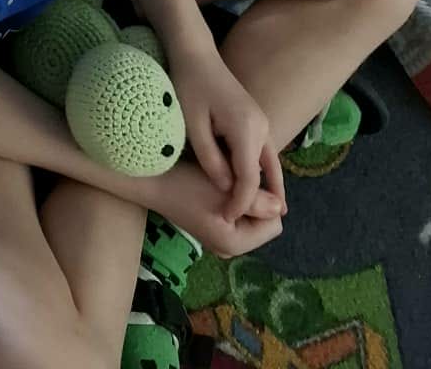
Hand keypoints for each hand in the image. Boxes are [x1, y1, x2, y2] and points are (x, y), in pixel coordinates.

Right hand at [152, 158, 284, 258]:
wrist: (150, 181)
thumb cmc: (186, 184)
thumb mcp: (224, 190)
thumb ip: (256, 201)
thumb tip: (281, 207)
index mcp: (234, 245)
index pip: (273, 224)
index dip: (263, 200)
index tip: (244, 183)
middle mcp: (228, 249)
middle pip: (262, 222)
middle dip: (253, 200)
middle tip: (233, 180)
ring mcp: (219, 240)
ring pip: (249, 216)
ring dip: (242, 198)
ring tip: (223, 182)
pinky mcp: (211, 228)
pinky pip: (236, 215)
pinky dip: (231, 200)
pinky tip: (216, 186)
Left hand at [171, 44, 283, 222]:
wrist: (195, 53)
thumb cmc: (189, 85)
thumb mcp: (192, 126)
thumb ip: (210, 160)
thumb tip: (227, 189)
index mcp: (246, 129)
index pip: (250, 179)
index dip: (240, 203)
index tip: (227, 221)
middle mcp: (261, 126)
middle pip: (268, 173)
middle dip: (262, 201)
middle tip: (257, 228)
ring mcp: (261, 122)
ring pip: (269, 163)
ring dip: (267, 187)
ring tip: (262, 215)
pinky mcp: (256, 119)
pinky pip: (263, 153)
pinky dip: (262, 172)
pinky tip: (255, 187)